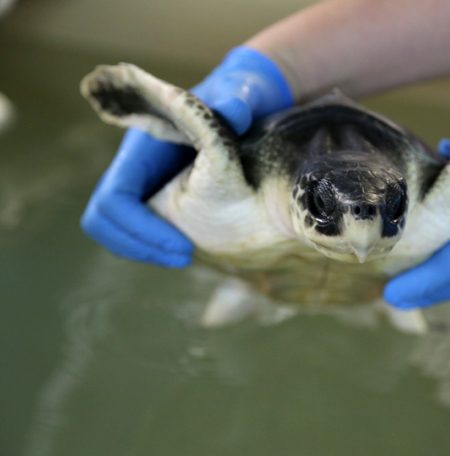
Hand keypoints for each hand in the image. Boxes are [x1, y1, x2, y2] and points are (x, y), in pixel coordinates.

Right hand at [81, 47, 292, 266]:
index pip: (115, 196)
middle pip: (103, 218)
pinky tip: (192, 247)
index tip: (184, 246)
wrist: (240, 99)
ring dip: (145, 249)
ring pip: (115, 228)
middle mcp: (133, 164)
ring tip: (187, 256)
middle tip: (185, 257)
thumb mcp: (239, 96)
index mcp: (143, 144)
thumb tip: (236, 109)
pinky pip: (136, 230)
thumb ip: (236, 102)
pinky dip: (154, 245)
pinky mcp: (155, 196)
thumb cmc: (236, 96)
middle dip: (138, 244)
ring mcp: (141, 182)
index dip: (140, 227)